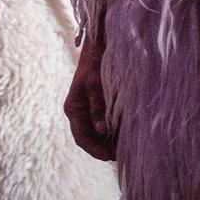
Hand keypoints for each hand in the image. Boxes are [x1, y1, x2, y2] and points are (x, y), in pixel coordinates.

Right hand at [63, 31, 117, 160]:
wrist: (100, 43)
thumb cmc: (97, 61)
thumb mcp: (96, 84)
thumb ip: (98, 107)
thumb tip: (102, 131)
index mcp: (73, 108)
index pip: (82, 138)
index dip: (96, 150)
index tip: (111, 157)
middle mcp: (78, 111)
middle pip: (88, 138)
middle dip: (103, 148)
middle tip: (123, 155)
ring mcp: (86, 108)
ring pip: (95, 133)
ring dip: (108, 141)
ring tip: (126, 147)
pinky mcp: (96, 104)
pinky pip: (101, 123)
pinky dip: (111, 131)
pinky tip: (124, 133)